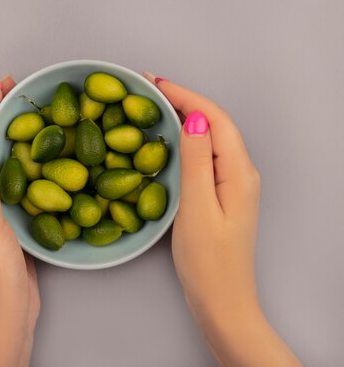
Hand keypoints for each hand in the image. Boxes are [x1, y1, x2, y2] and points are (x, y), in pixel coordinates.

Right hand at [144, 73, 301, 365]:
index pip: (214, 118)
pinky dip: (182, 139)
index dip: (185, 95)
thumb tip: (193, 117)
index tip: (154, 82)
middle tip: (146, 88)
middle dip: (181, 100)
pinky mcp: (218, 194)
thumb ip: (196, 161)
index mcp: (238, 171)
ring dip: (181, 116)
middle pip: (212, 123)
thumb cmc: (208, 262)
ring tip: (150, 105)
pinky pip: (201, 155)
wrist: (222, 302)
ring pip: (206, 137)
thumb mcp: (197, 208)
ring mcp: (230, 184)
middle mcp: (239, 172)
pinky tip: (163, 139)